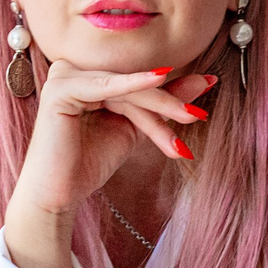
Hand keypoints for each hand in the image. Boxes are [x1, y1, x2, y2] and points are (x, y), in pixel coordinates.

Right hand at [15, 64, 216, 216]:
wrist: (57, 195)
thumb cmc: (88, 163)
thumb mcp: (135, 128)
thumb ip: (162, 104)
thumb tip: (204, 81)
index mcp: (86, 77)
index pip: (135, 83)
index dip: (170, 94)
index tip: (210, 85)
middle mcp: (72, 71)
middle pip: (131, 84)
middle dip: (168, 102)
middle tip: (199, 113)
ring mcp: (63, 77)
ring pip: (124, 88)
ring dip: (159, 105)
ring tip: (190, 118)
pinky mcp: (59, 89)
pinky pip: (104, 86)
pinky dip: (132, 84)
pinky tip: (159, 79)